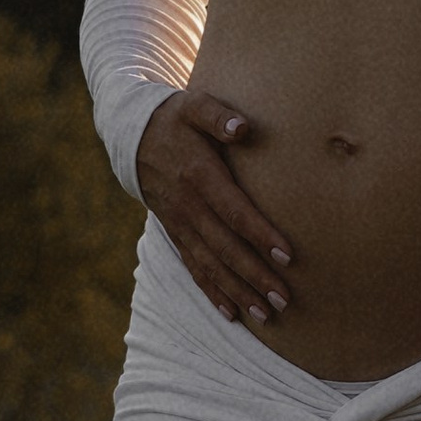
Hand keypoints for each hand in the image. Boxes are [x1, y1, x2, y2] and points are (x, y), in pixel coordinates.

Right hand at [136, 90, 293, 325]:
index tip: (287, 255)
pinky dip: (212, 291)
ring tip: (267, 314)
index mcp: (199, 176)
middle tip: (284, 298)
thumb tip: (243, 128)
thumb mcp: (194, 106)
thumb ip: (218, 116)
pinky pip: (194, 267)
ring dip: (238, 291)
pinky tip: (232, 313)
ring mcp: (181, 224)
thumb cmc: (175, 119)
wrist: (133, 135)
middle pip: (226, 248)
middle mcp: (189, 207)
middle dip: (255, 275)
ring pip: (211, 265)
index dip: (260, 234)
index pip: (234, 212)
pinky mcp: (176, 233)